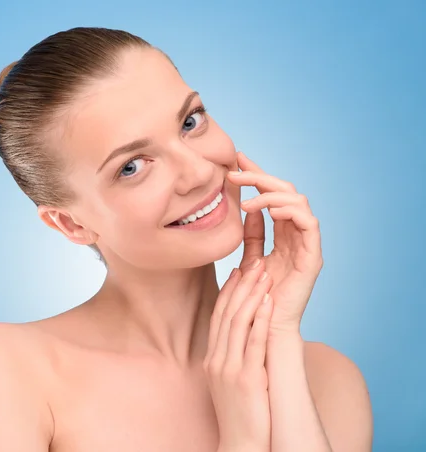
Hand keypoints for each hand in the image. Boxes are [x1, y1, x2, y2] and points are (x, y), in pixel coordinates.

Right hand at [204, 258, 273, 451]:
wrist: (241, 443)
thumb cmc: (241, 412)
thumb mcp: (230, 379)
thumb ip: (233, 355)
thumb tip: (244, 333)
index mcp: (212, 358)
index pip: (218, 316)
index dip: (229, 291)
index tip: (239, 270)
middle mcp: (216, 359)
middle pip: (226, 313)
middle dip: (242, 286)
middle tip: (254, 262)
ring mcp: (228, 368)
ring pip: (238, 322)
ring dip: (252, 295)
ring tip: (265, 273)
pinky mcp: (245, 378)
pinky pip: (253, 342)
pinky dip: (261, 318)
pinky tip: (270, 302)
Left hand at [226, 151, 322, 333]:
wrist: (264, 327)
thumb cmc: (257, 296)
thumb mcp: (250, 258)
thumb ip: (251, 234)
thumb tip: (247, 207)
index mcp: (283, 233)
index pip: (272, 195)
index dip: (257, 175)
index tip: (236, 159)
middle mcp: (297, 234)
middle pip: (285, 192)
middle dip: (260, 177)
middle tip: (235, 171)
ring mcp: (307, 244)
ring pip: (298, 202)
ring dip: (271, 194)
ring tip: (245, 199)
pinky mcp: (313, 257)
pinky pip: (309, 223)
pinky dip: (290, 211)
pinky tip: (268, 210)